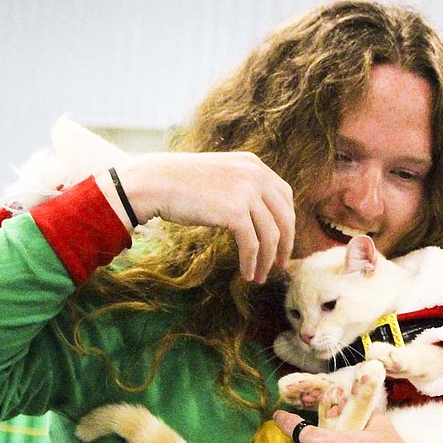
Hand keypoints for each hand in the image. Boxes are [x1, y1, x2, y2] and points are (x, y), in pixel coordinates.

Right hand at [99, 152, 295, 282]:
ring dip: (267, 261)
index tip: (284, 242)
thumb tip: (260, 217)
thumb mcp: (221, 176)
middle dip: (286, 245)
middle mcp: (256, 175)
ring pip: (270, 235)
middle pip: (285, 218)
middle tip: (282, 266)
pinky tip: (247, 274)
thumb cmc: (181, 183)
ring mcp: (247, 192)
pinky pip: (252, 245)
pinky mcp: (235, 212)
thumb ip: (243, 188)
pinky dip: (251, 263)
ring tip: (261, 277)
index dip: (288, 223)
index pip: (285, 197)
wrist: (154, 182)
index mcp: (255, 165)